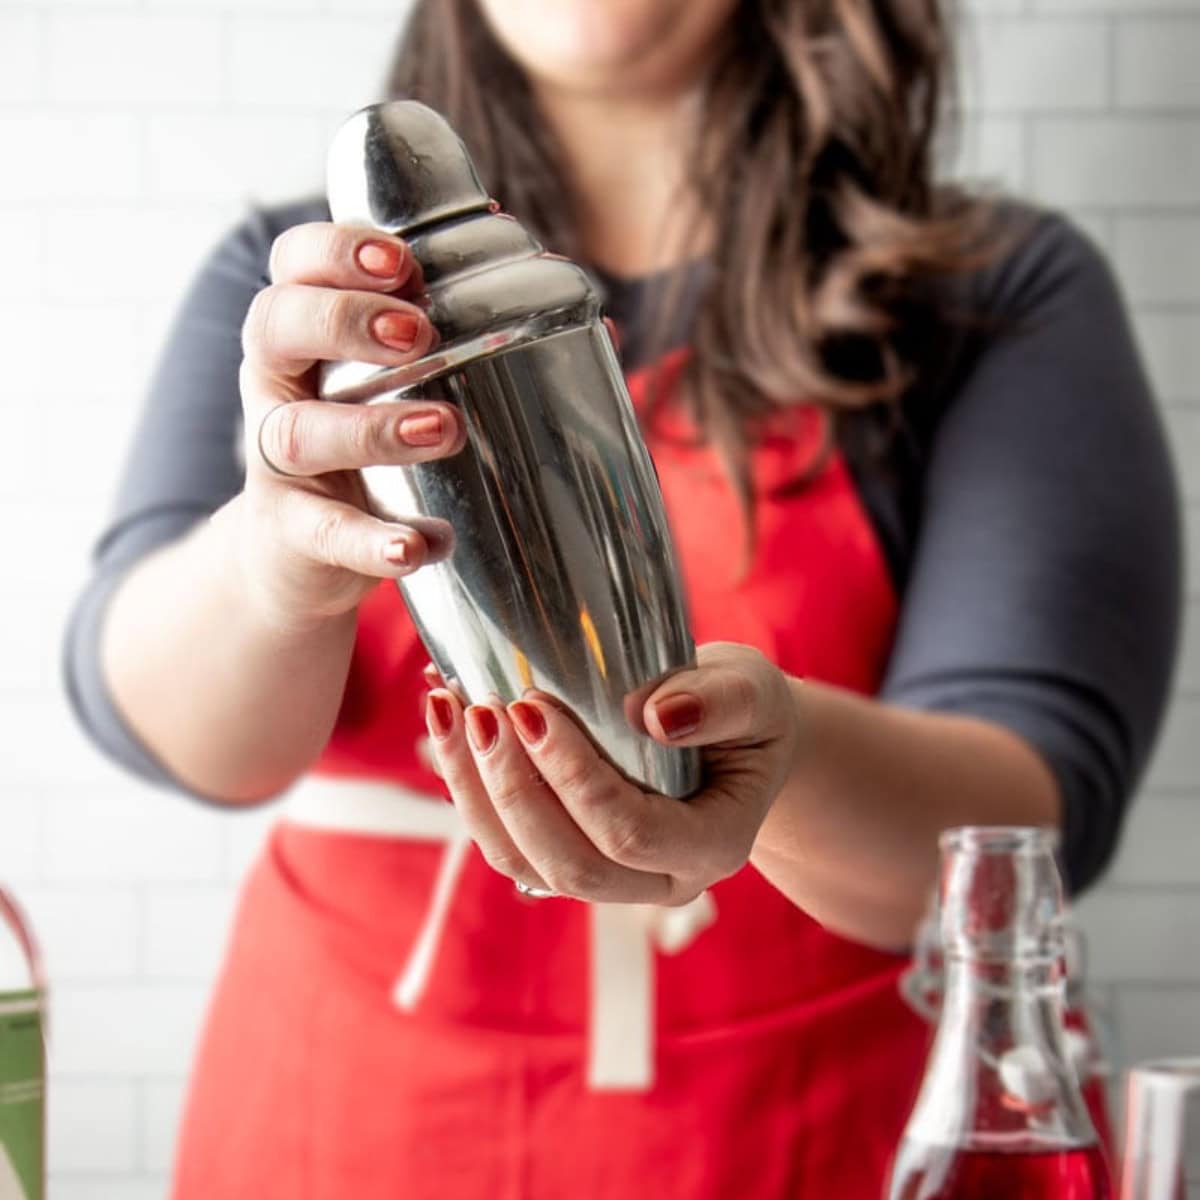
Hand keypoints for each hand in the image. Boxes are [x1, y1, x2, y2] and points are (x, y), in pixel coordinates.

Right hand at [234, 221, 464, 629]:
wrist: (299, 557)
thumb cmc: (367, 450)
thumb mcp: (398, 391)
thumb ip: (472, 351)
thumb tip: (607, 332)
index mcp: (305, 337)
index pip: (293, 264)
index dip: (335, 249)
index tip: (401, 260)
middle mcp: (277, 389)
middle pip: (276, 327)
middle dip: (348, 320)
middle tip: (419, 333)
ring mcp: (276, 465)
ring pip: (299, 433)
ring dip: (374, 427)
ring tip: (444, 428)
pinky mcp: (292, 535)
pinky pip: (324, 534)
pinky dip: (373, 541)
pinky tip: (418, 545)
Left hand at [423, 643, 798, 904]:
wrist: (731, 736)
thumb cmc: (743, 712)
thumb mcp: (751, 690)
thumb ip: (720, 701)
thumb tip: (654, 715)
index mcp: (715, 845)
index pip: (631, 833)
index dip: (573, 777)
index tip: (533, 707)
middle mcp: (661, 879)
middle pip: (569, 863)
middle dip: (512, 788)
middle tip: (482, 710)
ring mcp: (610, 879)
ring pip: (524, 863)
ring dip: (475, 791)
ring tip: (448, 711)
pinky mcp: (567, 858)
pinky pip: (508, 844)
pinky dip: (469, 788)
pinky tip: (451, 724)